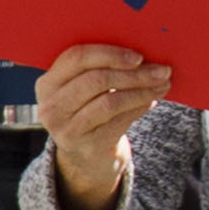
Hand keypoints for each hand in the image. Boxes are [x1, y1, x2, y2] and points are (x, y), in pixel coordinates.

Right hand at [38, 45, 171, 209]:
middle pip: (96, 80)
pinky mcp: (87, 145)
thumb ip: (97, 69)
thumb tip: (142, 55)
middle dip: (134, 74)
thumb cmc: (88, 110)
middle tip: (161, 71)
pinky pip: (120, 121)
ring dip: (142, 91)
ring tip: (162, 85)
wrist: (85, 154)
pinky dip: (140, 108)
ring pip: (110, 102)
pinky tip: (151, 101)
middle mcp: (51, 106)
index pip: (76, 58)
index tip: (139, 57)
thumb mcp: (79, 90)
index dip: (109, 54)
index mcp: (46, 83)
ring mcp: (67, 128)